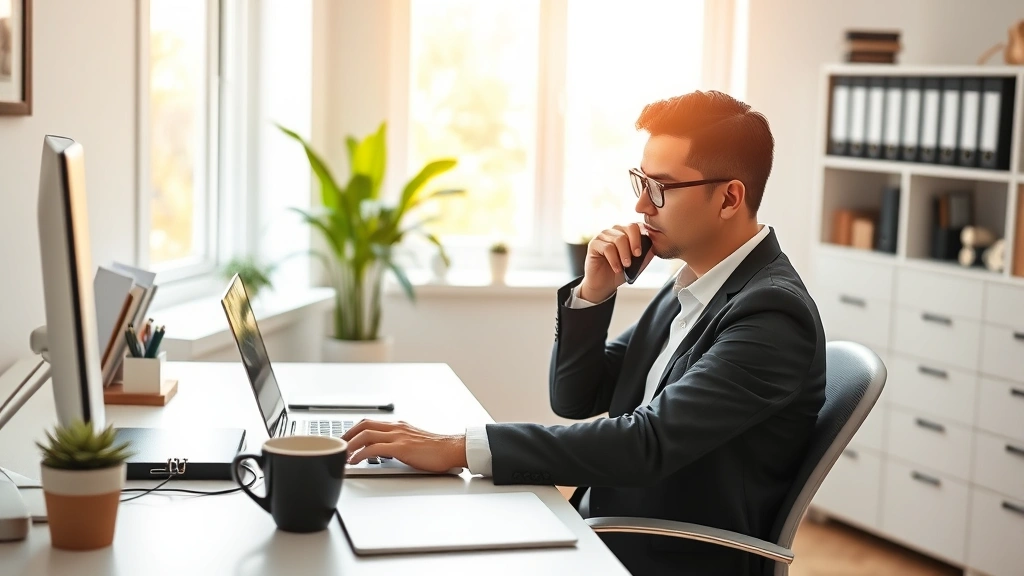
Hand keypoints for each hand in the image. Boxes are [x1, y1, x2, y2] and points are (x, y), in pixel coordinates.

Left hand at [341, 420, 467, 472]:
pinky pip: (374, 449)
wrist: (452, 449)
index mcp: (399, 426)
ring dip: (350, 445)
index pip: (371, 423)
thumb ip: (399, 445)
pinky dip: (360, 454)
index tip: (346, 440)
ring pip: (366, 434)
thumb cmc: (437, 449)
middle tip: (339, 446)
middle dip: (348, 435)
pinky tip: (354, 462)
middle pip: (364, 425)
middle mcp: (397, 428)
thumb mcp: (414, 443)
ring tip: (343, 455)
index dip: (355, 430)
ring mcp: (398, 437)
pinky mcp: (401, 448)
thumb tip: (386, 453)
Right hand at [580, 223, 653, 301]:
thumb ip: (647, 252)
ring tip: (626, 266)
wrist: (604, 285)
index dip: (642, 236)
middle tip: (636, 256)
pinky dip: (614, 259)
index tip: (642, 251)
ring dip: (625, 254)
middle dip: (635, 243)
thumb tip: (658, 244)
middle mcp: (615, 230)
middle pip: (629, 228)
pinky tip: (617, 268)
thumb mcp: (638, 263)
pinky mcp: (594, 243)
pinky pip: (607, 247)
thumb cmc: (621, 272)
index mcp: (626, 232)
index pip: (637, 225)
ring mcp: (603, 236)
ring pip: (619, 239)